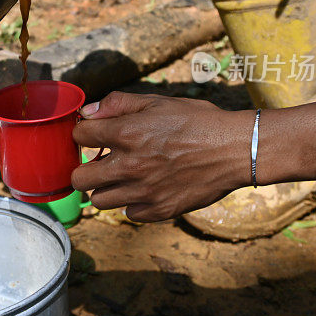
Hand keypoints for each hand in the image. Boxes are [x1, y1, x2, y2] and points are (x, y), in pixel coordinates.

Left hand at [72, 92, 253, 222]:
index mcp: (126, 134)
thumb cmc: (198, 121)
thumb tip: (88, 112)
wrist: (236, 149)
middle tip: (99, 163)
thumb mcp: (157, 102)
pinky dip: (132, 203)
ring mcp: (143, 192)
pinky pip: (129, 213)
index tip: (93, 135)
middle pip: (79, 179)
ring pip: (99, 201)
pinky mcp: (159, 210)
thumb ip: (118, 104)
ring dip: (106, 188)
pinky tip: (145, 189)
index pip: (80, 137)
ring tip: (122, 177)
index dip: (83, 134)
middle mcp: (129, 166)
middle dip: (84, 169)